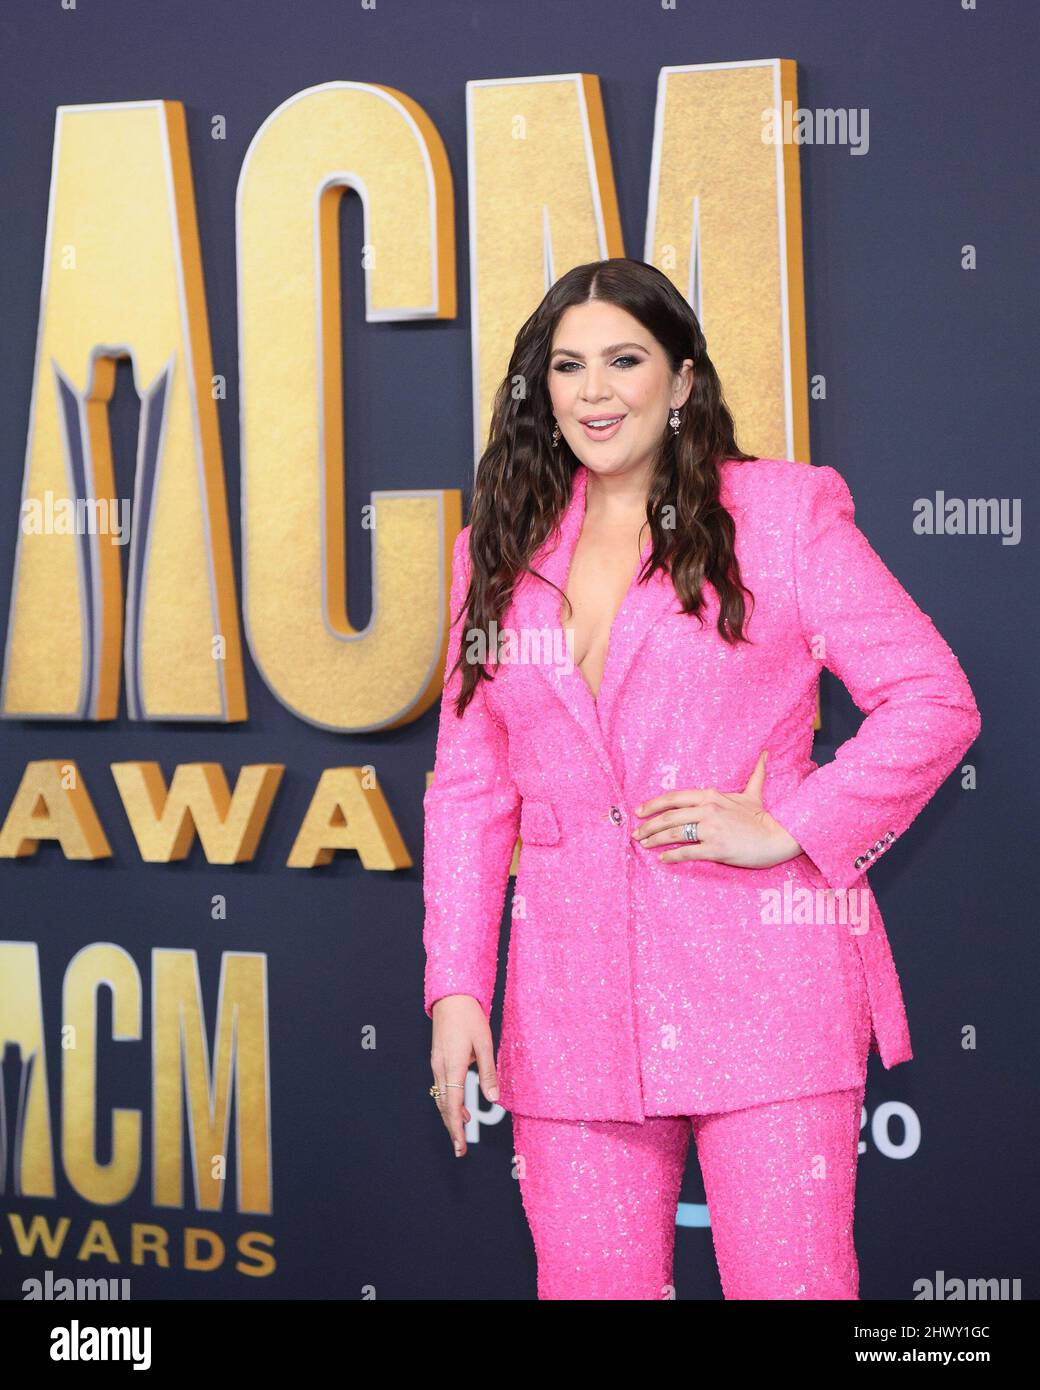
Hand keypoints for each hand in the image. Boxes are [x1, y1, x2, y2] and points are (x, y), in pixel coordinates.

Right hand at [429, 995, 499, 1157]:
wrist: (451, 997)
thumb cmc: (470, 1018)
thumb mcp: (485, 1043)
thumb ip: (488, 1072)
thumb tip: (494, 1099)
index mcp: (453, 1066)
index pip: (453, 1105)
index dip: (457, 1127)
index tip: (460, 1146)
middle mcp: (441, 1068)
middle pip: (444, 1106)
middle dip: (452, 1128)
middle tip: (460, 1150)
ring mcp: (437, 1063)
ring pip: (441, 1097)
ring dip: (450, 1115)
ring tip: (462, 1130)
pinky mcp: (438, 1059)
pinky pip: (441, 1086)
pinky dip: (449, 1100)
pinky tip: (460, 1106)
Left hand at [631, 749, 802, 867]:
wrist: (779, 836)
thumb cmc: (763, 816)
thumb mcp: (754, 793)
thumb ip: (755, 774)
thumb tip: (765, 754)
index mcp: (711, 796)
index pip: (674, 798)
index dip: (653, 804)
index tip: (639, 811)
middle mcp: (708, 810)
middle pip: (669, 817)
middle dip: (648, 825)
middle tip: (636, 833)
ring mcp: (711, 829)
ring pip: (674, 833)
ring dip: (655, 840)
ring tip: (644, 845)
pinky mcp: (716, 848)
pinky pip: (687, 851)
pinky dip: (672, 855)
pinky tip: (663, 858)